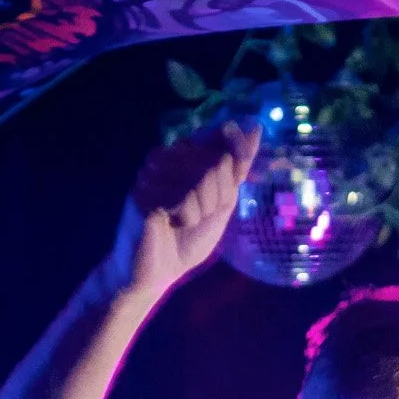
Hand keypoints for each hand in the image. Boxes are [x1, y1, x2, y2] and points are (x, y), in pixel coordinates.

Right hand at [106, 123, 260, 302]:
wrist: (158, 271)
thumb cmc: (187, 239)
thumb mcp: (221, 204)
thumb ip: (236, 169)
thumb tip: (256, 127)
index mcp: (182, 157)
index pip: (218, 136)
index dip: (236, 154)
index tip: (235, 177)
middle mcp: (165, 158)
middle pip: (216, 162)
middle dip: (219, 196)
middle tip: (201, 215)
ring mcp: (151, 172)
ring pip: (201, 177)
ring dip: (202, 209)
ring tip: (184, 221)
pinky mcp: (142, 192)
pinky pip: (183, 196)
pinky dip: (187, 217)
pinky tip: (172, 224)